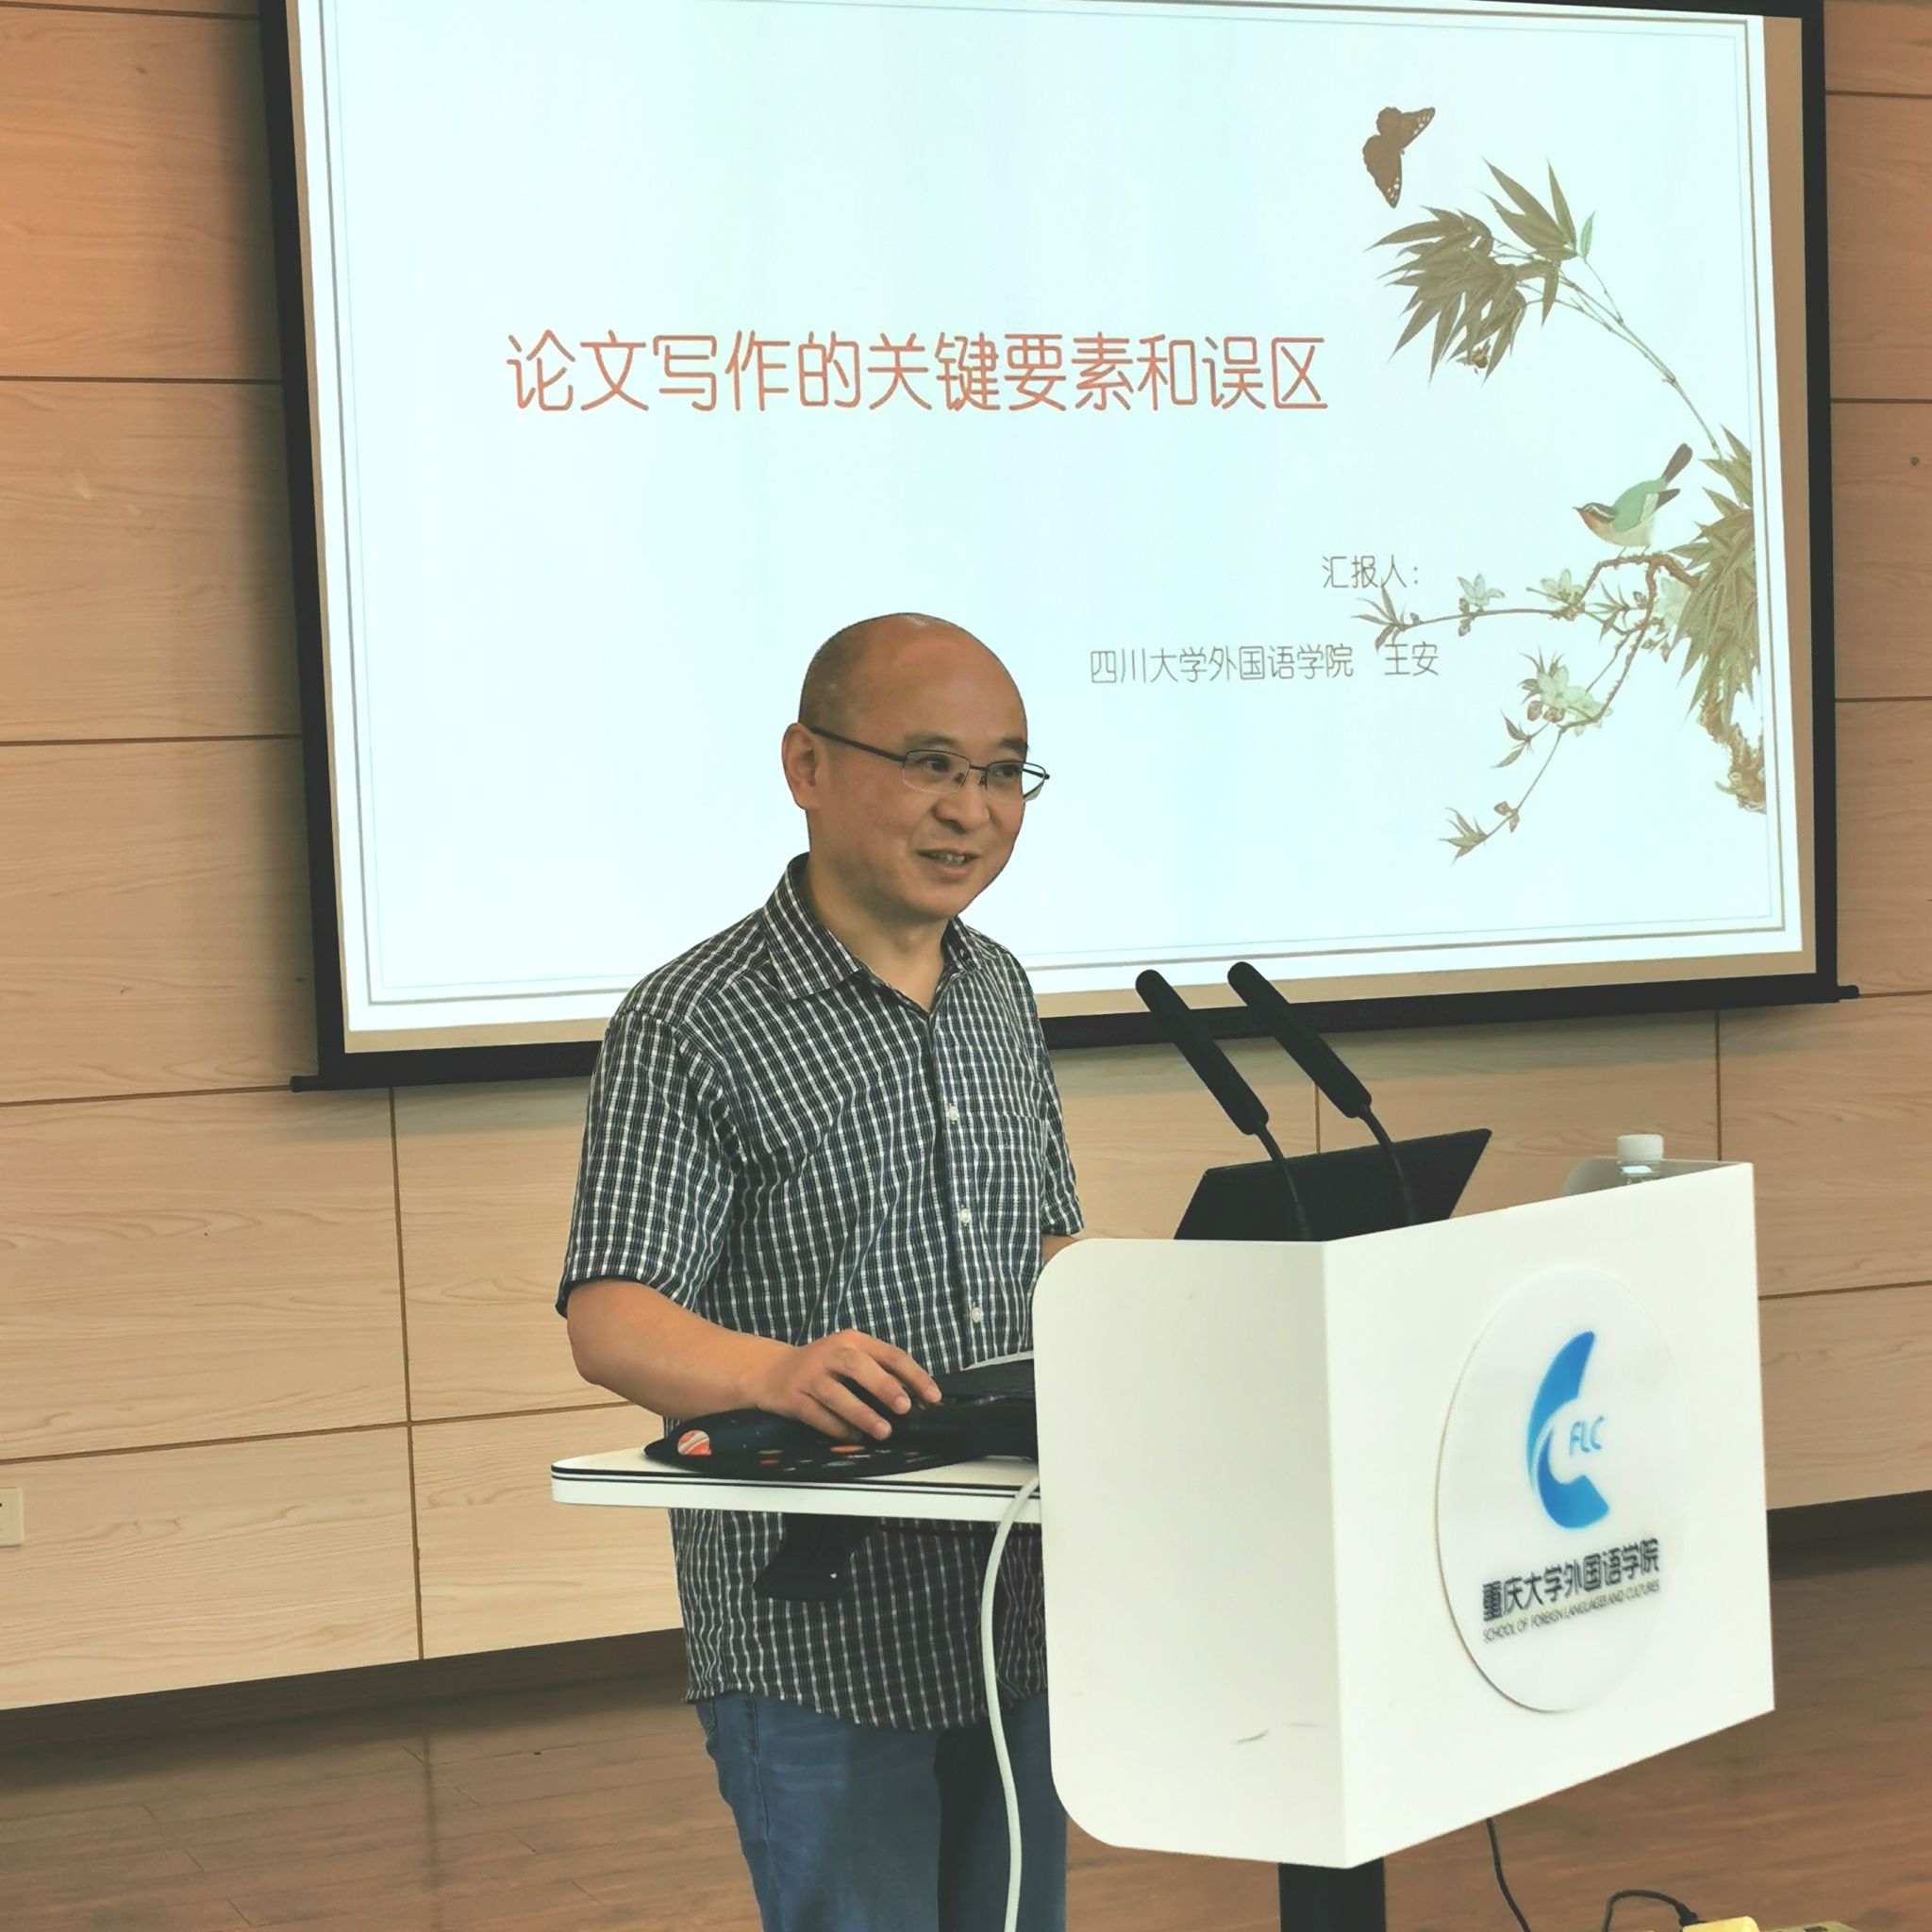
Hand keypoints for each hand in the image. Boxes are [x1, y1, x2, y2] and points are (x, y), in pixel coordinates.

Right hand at [749, 1328, 941, 1440]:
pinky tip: (854, 1438)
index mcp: (852, 1340)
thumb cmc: (823, 1367)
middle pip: (858, 1366)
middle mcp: (830, 1354)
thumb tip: (916, 1399)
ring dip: (862, 1413)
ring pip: (837, 1394)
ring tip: (884, 1431)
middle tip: (905, 1408)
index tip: (933, 1396)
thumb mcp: (850, 1358)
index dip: (913, 1374)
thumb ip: (879, 1372)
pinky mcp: (793, 1398)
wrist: (772, 1371)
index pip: (889, 1354)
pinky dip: (837, 1428)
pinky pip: (817, 1415)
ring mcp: (809, 1375)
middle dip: (884, 1386)